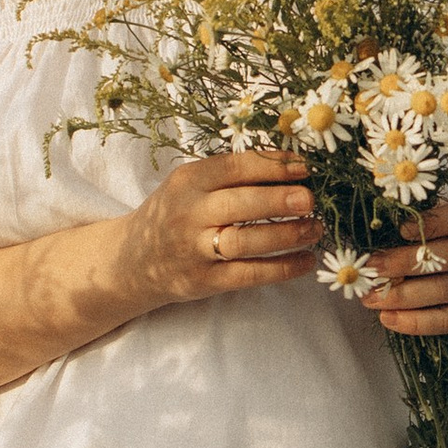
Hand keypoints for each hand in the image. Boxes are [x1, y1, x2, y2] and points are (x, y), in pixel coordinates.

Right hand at [117, 152, 318, 312]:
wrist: (132, 261)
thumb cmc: (173, 213)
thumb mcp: (190, 185)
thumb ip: (230, 174)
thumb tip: (291, 166)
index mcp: (187, 181)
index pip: (234, 167)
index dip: (272, 166)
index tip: (304, 167)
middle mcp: (189, 214)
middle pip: (241, 204)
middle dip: (280, 200)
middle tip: (311, 199)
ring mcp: (196, 250)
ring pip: (247, 242)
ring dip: (287, 235)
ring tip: (315, 228)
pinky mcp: (205, 281)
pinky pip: (250, 275)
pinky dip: (283, 268)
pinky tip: (306, 260)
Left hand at [365, 201, 447, 338]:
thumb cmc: (442, 238)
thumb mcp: (432, 221)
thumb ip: (408, 224)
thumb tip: (371, 235)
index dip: (429, 224)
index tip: (399, 229)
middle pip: (447, 255)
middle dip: (404, 263)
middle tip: (373, 268)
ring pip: (443, 289)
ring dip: (402, 295)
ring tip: (370, 297)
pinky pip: (445, 320)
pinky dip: (414, 322)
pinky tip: (387, 318)